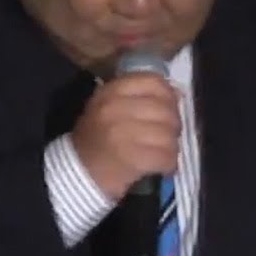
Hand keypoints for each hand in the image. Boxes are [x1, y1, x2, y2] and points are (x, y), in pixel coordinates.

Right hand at [71, 73, 180, 199]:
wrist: (77, 173)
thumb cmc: (97, 139)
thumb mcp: (108, 107)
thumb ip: (139, 96)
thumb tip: (178, 93)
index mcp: (110, 92)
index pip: (153, 82)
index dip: (168, 95)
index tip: (169, 107)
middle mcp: (114, 109)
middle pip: (165, 110)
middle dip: (173, 125)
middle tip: (167, 135)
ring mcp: (122, 134)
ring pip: (168, 134)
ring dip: (172, 146)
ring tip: (164, 151)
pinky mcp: (131, 158)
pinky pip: (165, 156)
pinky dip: (168, 163)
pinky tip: (163, 166)